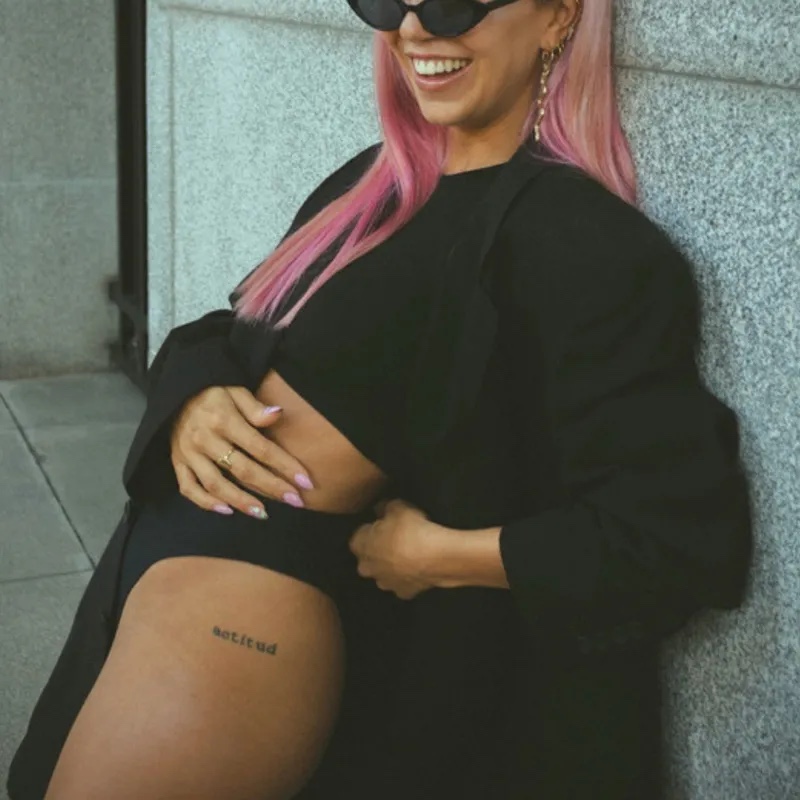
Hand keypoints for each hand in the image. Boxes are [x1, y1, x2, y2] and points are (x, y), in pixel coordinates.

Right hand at [170, 386, 313, 517]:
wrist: (175, 394)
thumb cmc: (214, 394)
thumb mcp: (236, 391)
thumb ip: (255, 407)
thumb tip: (278, 414)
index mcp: (223, 420)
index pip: (260, 448)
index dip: (284, 466)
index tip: (305, 482)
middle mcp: (205, 439)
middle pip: (242, 469)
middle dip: (271, 487)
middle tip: (295, 501)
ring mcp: (188, 454)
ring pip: (216, 484)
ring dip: (241, 501)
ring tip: (263, 513)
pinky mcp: (177, 463)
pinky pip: (188, 488)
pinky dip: (205, 502)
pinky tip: (227, 511)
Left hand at [349, 498, 444, 599]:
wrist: (435, 558)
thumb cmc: (410, 530)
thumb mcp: (398, 507)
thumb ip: (385, 507)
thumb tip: (380, 509)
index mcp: (360, 545)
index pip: (358, 536)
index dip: (371, 529)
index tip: (383, 524)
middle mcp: (367, 568)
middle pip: (368, 558)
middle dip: (378, 550)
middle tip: (396, 538)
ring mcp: (385, 583)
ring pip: (384, 573)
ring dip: (392, 565)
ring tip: (410, 553)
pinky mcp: (404, 593)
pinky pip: (403, 584)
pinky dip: (409, 577)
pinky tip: (419, 568)